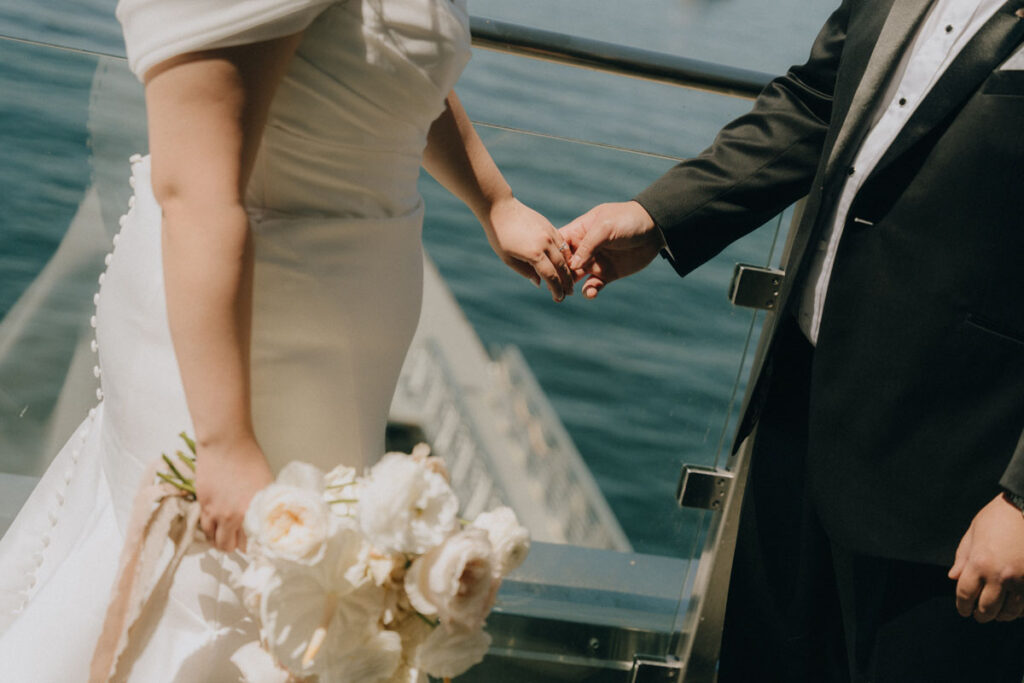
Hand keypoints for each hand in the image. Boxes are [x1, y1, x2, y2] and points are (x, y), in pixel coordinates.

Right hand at [195, 437, 273, 552]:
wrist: (226, 444)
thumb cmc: (250, 459)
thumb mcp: (265, 484)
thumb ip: (263, 505)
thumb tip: (266, 519)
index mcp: (254, 512)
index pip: (253, 543)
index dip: (254, 546)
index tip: (255, 545)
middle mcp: (234, 517)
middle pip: (230, 546)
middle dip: (235, 546)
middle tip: (239, 542)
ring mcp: (216, 512)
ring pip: (214, 540)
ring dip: (220, 541)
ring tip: (226, 536)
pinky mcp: (203, 505)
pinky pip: (204, 527)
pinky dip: (209, 531)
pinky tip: (215, 527)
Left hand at [483, 195, 573, 301]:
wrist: (501, 209)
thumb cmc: (500, 236)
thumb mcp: (508, 259)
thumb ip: (525, 272)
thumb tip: (540, 283)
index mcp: (534, 254)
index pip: (550, 276)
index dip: (556, 289)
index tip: (559, 298)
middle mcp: (545, 243)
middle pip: (561, 267)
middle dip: (567, 282)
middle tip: (569, 293)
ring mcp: (549, 233)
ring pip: (564, 255)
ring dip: (568, 269)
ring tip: (569, 280)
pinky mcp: (549, 226)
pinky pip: (562, 243)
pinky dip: (565, 254)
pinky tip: (565, 262)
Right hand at [559, 201, 664, 298]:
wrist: (655, 228)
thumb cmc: (628, 220)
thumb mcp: (605, 227)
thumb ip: (588, 245)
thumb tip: (571, 265)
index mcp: (579, 232)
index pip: (559, 244)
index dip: (551, 255)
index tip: (546, 265)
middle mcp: (584, 249)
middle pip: (564, 264)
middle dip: (558, 275)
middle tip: (553, 286)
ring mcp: (595, 262)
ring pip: (575, 277)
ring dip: (570, 286)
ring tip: (566, 294)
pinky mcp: (607, 274)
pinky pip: (593, 285)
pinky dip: (590, 291)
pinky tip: (591, 293)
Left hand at [948, 493, 1023, 621]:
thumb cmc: (998, 517)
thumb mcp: (974, 532)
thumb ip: (963, 557)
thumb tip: (953, 577)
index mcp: (979, 562)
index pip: (965, 594)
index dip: (962, 606)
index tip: (963, 610)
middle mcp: (1000, 575)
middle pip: (986, 607)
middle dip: (980, 615)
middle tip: (978, 616)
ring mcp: (1022, 580)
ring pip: (1009, 611)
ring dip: (1001, 615)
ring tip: (997, 615)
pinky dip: (1020, 610)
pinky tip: (1015, 609)